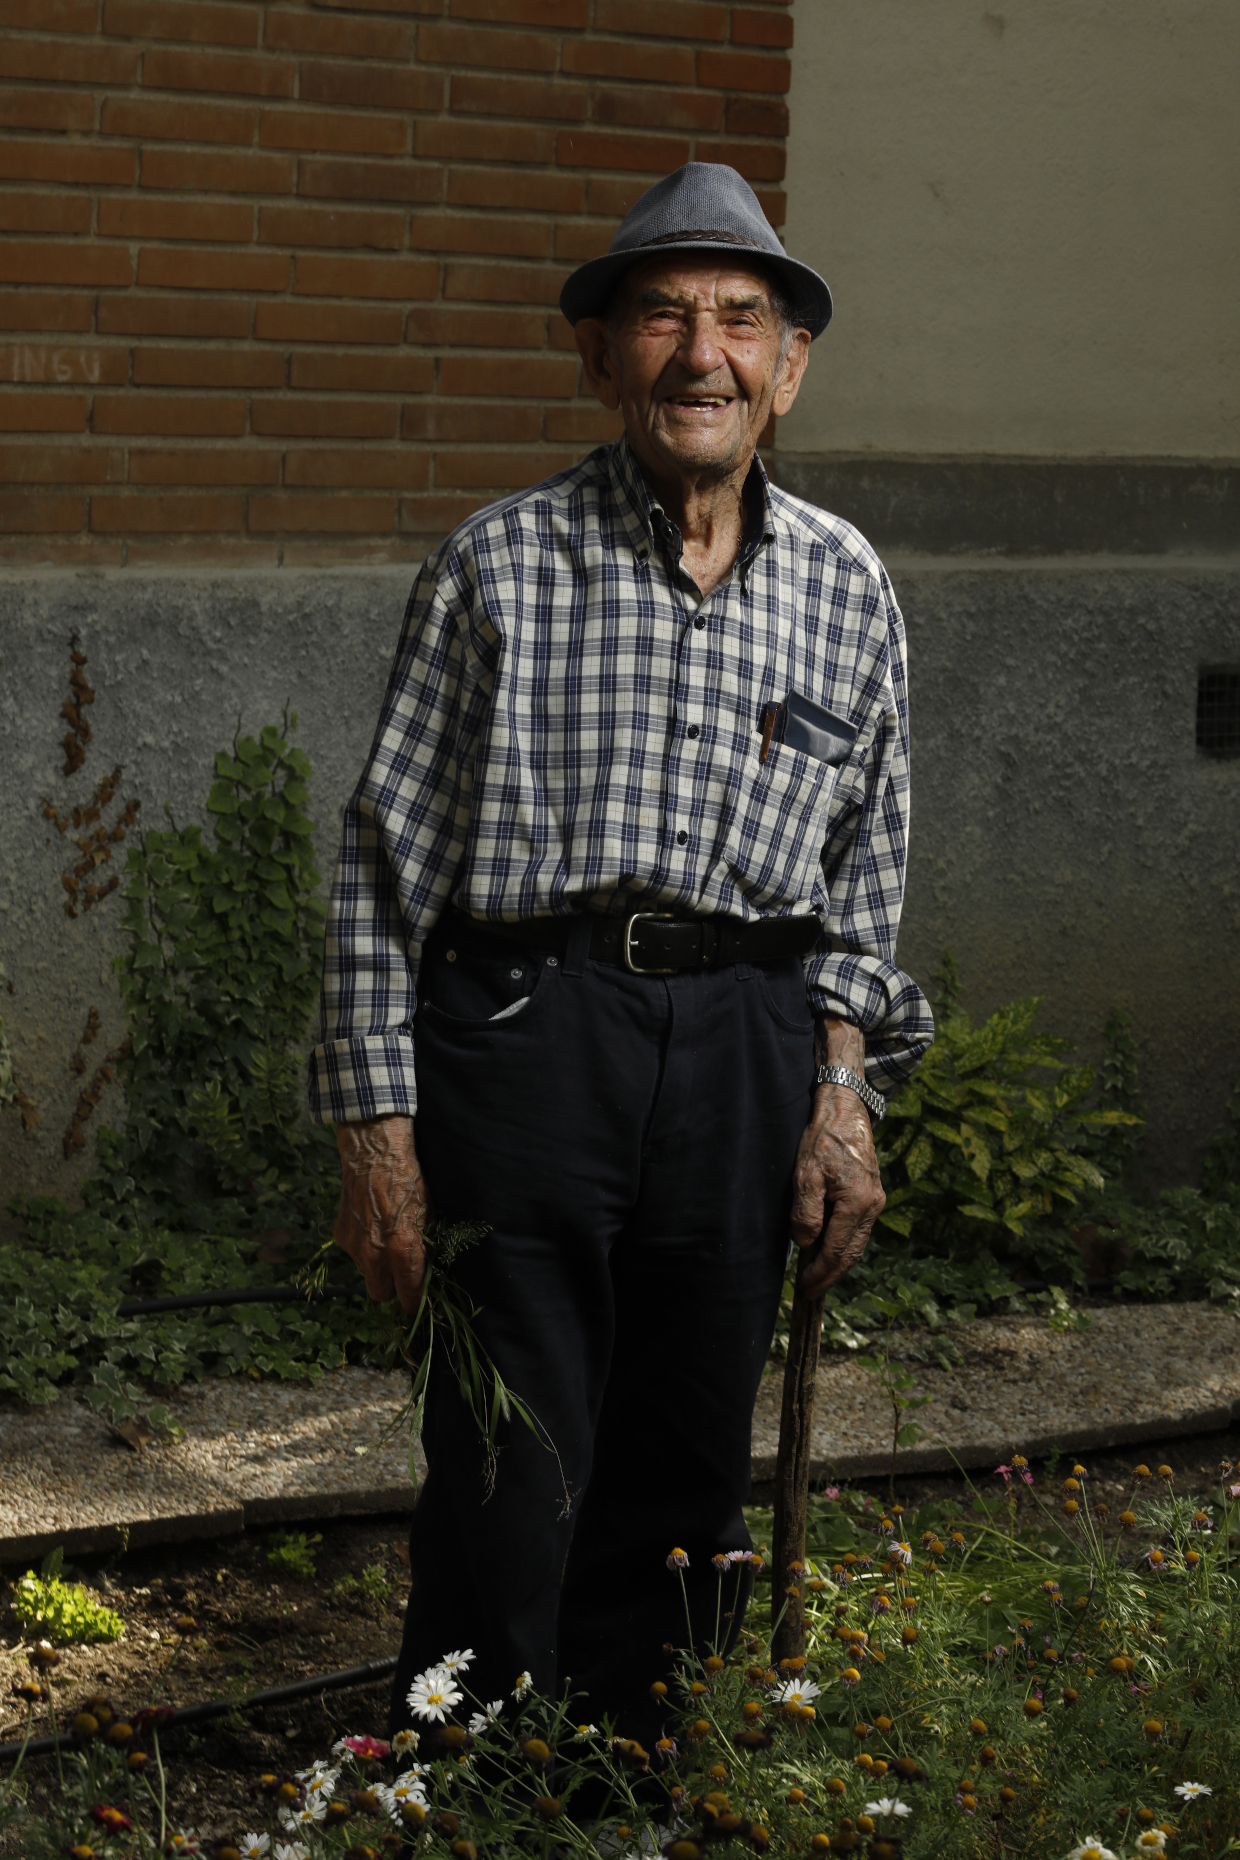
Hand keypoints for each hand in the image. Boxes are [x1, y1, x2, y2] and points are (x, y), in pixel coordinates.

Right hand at [334, 1114, 432, 1313]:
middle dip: (392, 1289)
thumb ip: (425, 1245)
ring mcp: (354, 1247)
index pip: (408, 1294)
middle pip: (380, 1295)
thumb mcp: (429, 1213)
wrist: (373, 1154)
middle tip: (401, 1273)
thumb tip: (427, 1265)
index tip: (417, 1301)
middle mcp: (375, 1254)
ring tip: (386, 1240)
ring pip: (366, 1274)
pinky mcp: (340, 1236)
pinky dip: (363, 1248)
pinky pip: (354, 1254)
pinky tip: (371, 1226)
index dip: (414, 1302)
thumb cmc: (409, 1180)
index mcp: (402, 1249)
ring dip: (377, 1267)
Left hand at [789, 1017, 885, 1296]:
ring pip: (857, 1242)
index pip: (836, 1251)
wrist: (846, 1109)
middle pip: (851, 1253)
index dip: (820, 1273)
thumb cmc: (823, 1138)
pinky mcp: (872, 1193)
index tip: (804, 1288)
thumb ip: (806, 1212)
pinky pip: (858, 1228)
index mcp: (857, 1204)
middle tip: (810, 1291)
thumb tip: (806, 1243)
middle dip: (830, 1275)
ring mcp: (876, 1200)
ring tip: (817, 1275)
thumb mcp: (806, 1175)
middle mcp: (872, 1206)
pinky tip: (829, 1248)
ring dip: (837, 1261)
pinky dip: (844, 1244)